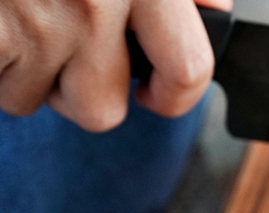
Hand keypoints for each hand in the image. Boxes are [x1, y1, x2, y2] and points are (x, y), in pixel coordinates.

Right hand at [0, 0, 231, 131]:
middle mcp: (97, 1)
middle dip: (83, 93)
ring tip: (21, 20)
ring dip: (29, 73)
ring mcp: (38, 20)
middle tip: (70, 58)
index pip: (188, 70)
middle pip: (103, 108)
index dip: (175, 97)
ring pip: (38, 97)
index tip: (157, 94)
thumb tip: (211, 11)